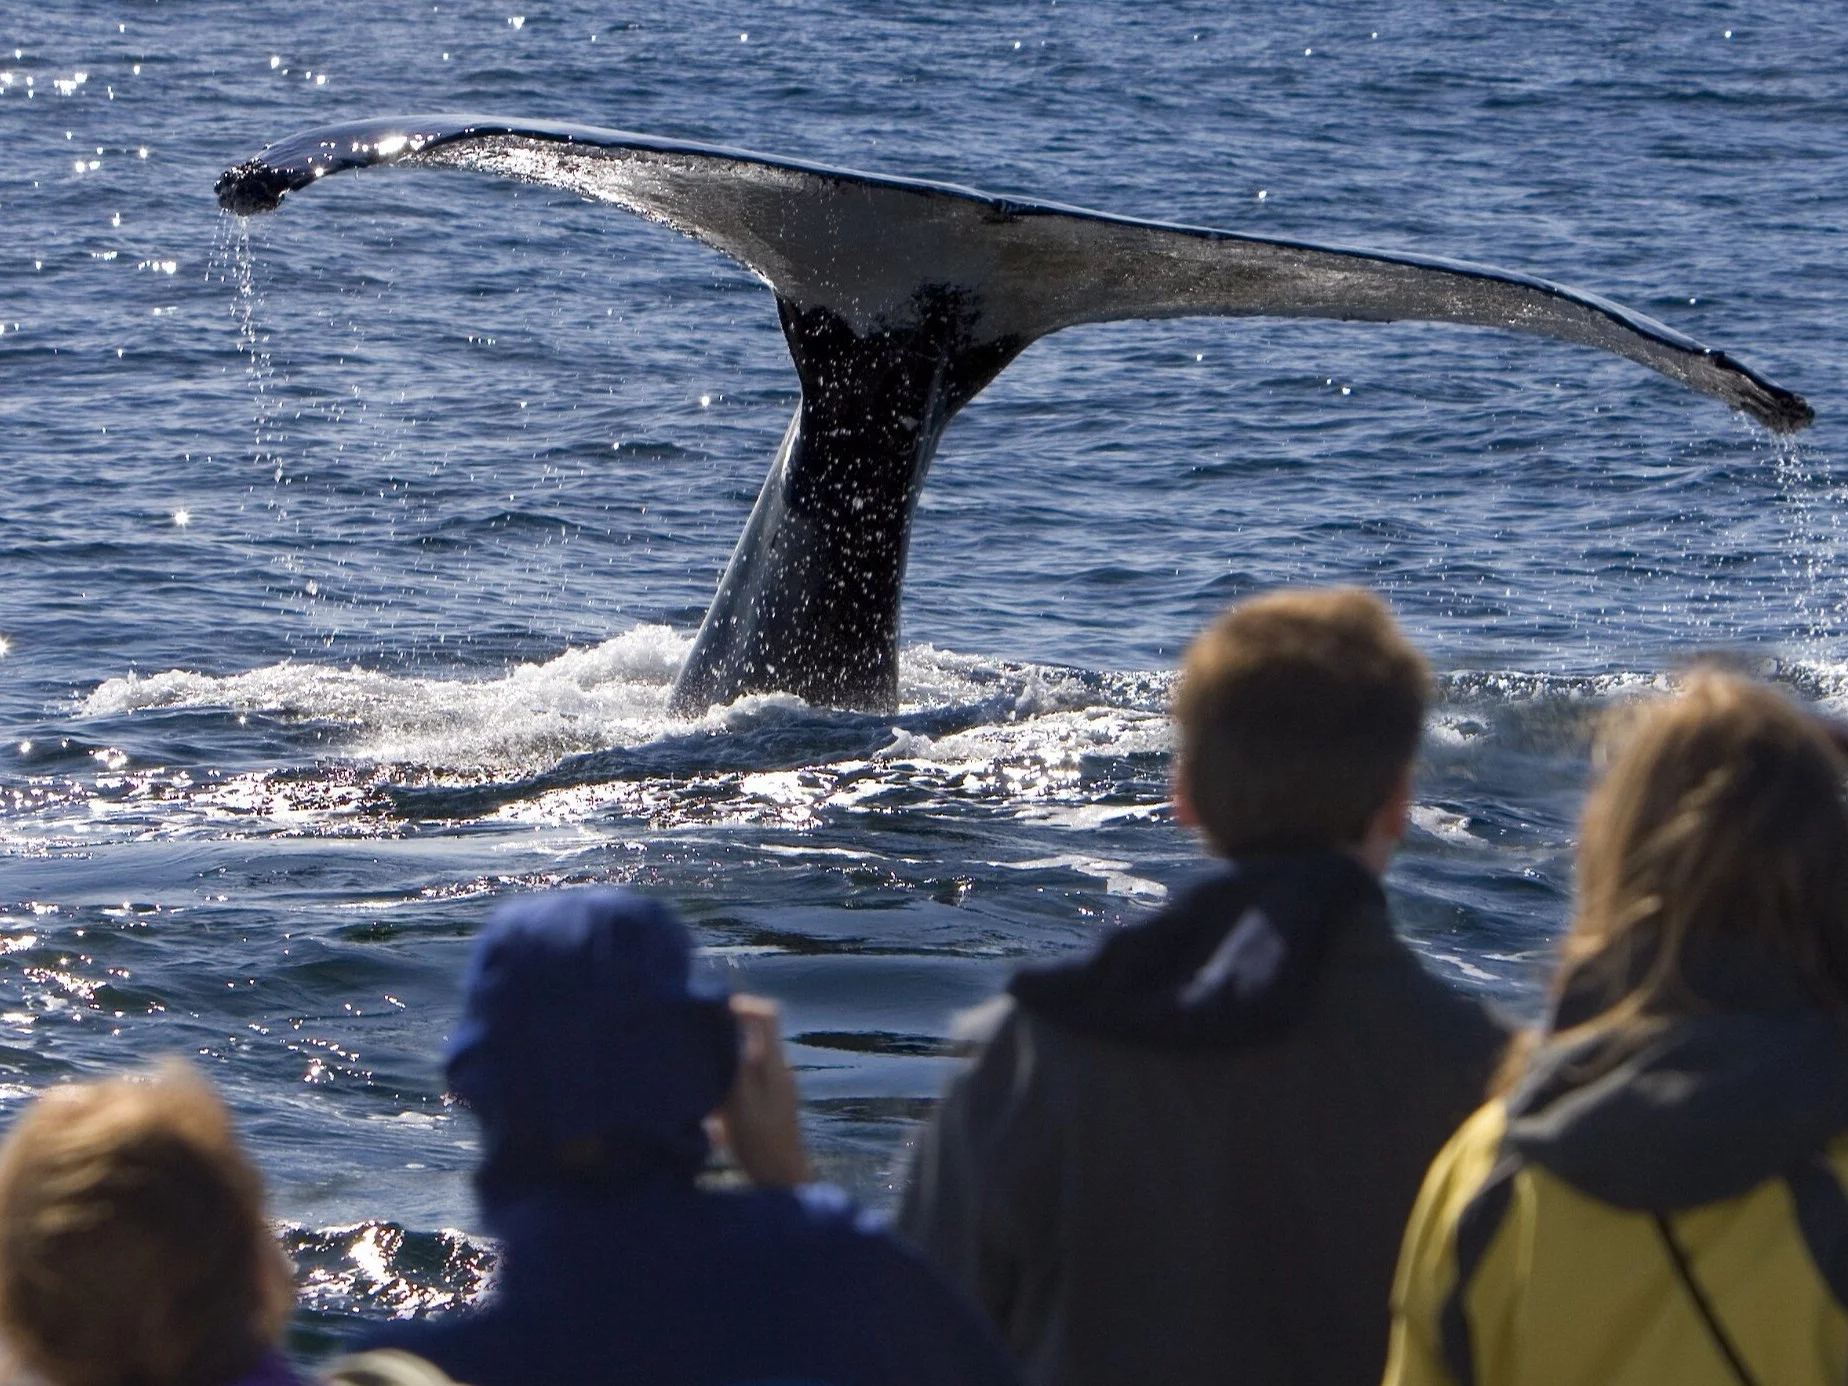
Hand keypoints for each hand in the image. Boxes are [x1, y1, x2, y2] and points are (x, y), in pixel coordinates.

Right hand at [712, 995, 812, 1188]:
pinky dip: (728, 1085)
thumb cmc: (760, 1143)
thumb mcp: (739, 1102)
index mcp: (774, 1064)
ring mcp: (777, 1088)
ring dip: (724, 1061)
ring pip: (748, 1058)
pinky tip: (710, 1110)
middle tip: (697, 1042)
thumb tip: (724, 1031)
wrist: (782, 1180)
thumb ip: (733, 1065)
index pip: (767, 1014)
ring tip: (699, 1076)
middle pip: (755, 1034)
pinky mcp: (770, 1105)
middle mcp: (779, 1070)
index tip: (712, 1011)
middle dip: (726, 1033)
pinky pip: (747, 1081)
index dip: (741, 1005)